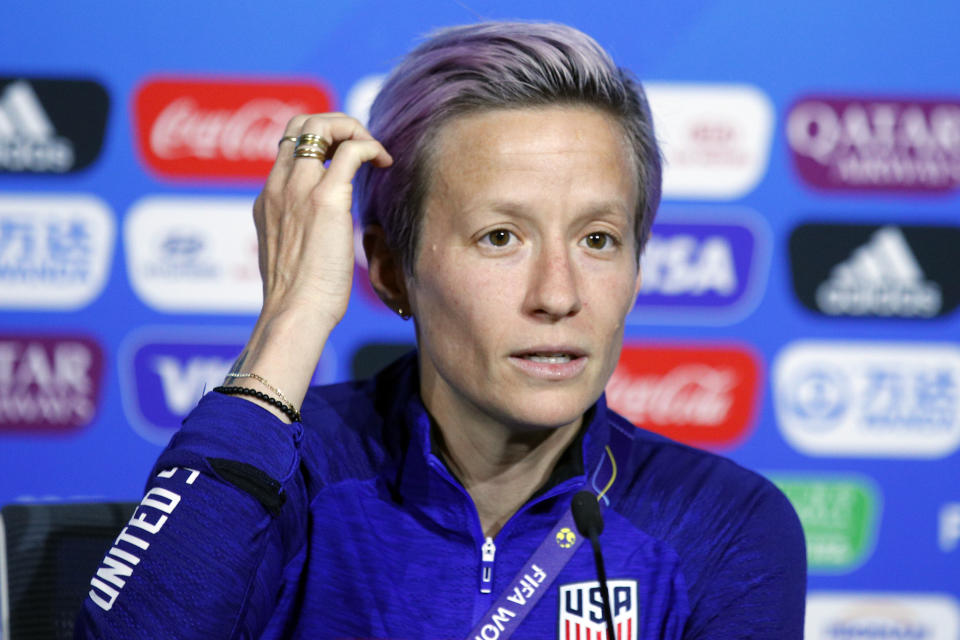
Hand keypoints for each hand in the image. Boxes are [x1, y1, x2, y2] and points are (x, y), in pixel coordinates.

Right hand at [255, 113, 391, 332]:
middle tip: (362, 144)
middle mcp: (278, 186)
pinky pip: (350, 151)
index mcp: (267, 199)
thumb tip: (324, 234)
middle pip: (299, 123)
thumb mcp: (291, 255)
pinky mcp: (324, 199)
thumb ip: (301, 232)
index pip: (288, 146)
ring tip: (375, 153)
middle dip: (336, 123)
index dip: (321, 140)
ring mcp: (298, 189)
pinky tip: (385, 163)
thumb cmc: (299, 299)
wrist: (294, 313)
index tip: (347, 157)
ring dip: (354, 129)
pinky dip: (371, 146)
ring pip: (320, 125)